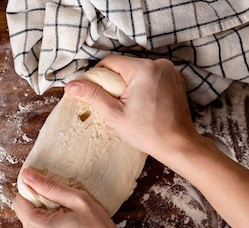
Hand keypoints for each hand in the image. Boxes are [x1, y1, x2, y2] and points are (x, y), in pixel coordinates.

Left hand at [12, 168, 130, 227]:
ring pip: (30, 227)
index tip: (50, 196)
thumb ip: (49, 187)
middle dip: (40, 209)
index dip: (32, 195)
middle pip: (24, 215)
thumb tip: (27, 175)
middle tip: (63, 212)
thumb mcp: (78, 201)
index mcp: (38, 227)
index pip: (19, 201)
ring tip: (65, 225)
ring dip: (42, 222)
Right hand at [65, 55, 201, 163]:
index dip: (97, 75)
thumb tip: (71, 85)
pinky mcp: (175, 79)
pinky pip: (151, 76)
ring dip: (128, 83)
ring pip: (137, 71)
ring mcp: (170, 71)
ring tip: (127, 105)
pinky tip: (142, 104)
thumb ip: (92, 95)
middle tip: (111, 102)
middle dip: (114, 81)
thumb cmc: (146, 132)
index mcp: (143, 69)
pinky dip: (143, 86)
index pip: (110, 62)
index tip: (93, 91)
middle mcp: (159, 64)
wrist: (177, 143)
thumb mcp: (114, 114)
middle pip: (125, 65)